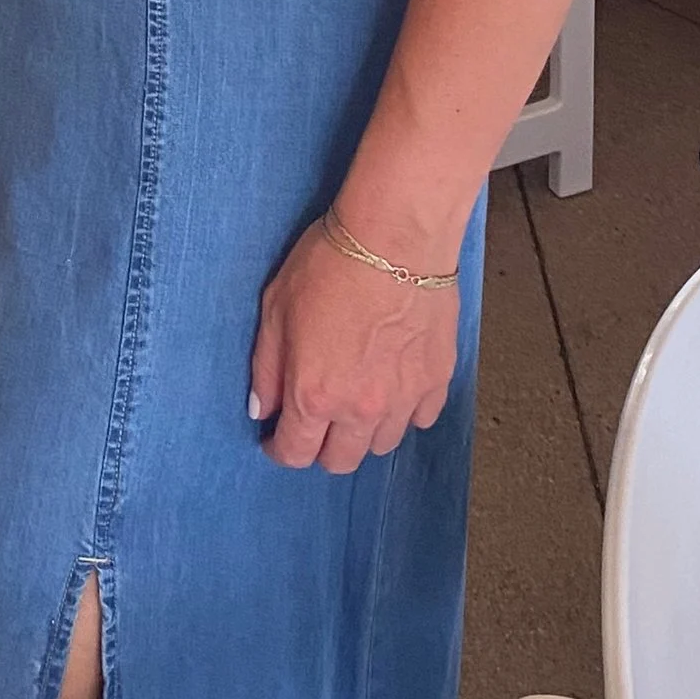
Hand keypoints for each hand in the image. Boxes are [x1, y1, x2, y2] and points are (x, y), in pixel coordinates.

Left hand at [247, 217, 459, 472]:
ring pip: (382, 444)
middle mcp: (360, 409)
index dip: (281, 449)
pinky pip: (420, 418)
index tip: (278, 438)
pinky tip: (393, 385)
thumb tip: (262, 409)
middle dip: (322, 447)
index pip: (296, 453)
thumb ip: (266, 368)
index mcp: (314, 395)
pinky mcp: (437, 380)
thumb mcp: (276, 308)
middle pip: (341, 461)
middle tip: (317, 420)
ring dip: (363, 431)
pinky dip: (405, 412)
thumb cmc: (330, 264)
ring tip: (355, 399)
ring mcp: (404, 399)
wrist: (396, 237)